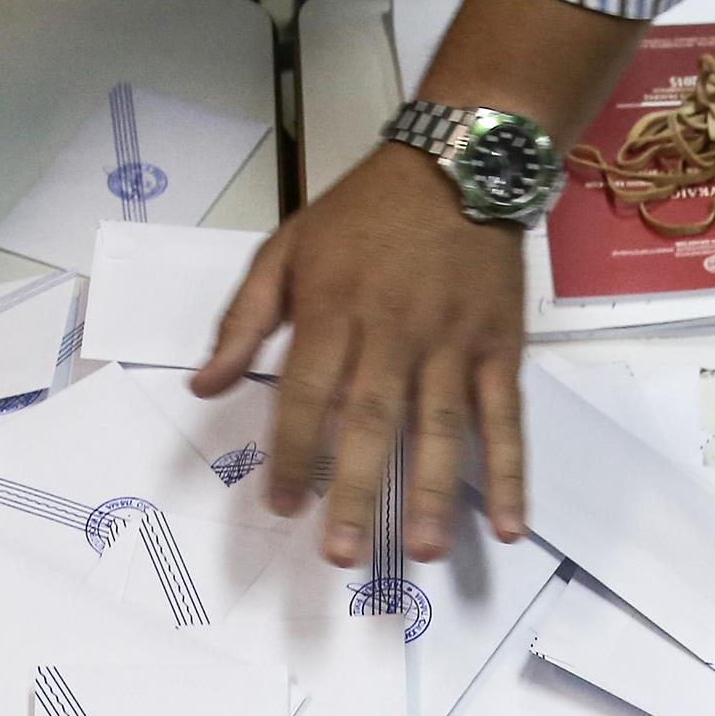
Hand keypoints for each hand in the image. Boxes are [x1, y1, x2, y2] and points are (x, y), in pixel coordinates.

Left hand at [199, 143, 526, 566]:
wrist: (461, 161)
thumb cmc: (364, 213)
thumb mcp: (288, 248)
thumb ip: (244, 322)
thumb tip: (204, 387)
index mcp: (335, 308)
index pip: (308, 392)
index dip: (294, 452)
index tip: (282, 505)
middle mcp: (394, 330)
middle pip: (371, 419)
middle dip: (354, 489)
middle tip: (341, 553)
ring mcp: (452, 342)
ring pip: (440, 426)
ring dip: (433, 492)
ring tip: (425, 551)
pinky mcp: (499, 348)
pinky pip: (504, 417)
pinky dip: (510, 471)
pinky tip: (508, 524)